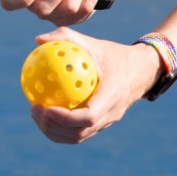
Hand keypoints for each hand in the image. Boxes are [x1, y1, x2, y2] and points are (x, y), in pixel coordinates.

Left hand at [29, 27, 163, 143]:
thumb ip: (66, 38)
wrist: (142, 70)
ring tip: (35, 114)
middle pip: (79, 133)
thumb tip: (37, 40)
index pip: (88, 116)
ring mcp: (107, 122)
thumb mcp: (93, 43)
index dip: (65, 118)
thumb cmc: (114, 54)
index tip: (45, 108)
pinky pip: (79, 132)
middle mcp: (111, 114)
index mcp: (112, 96)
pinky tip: (44, 114)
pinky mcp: (102, 124)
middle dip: (53, 127)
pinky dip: (60, 129)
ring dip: (54, 131)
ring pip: (78, 137)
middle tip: (34, 110)